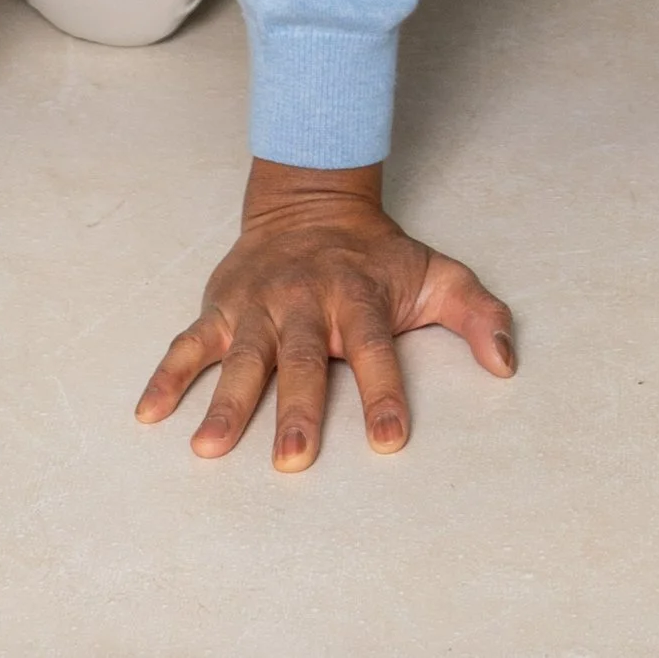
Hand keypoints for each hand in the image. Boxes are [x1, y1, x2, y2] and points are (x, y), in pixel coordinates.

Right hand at [137, 162, 515, 469]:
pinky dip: (167, 375)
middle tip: (291, 460)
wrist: (312, 199)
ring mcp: (260, 304)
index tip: (389, 441)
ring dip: (226, 401)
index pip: (376, 348)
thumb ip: (477, 313)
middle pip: (304, 359)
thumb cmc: (376, 255)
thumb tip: (508, 363)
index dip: (384, 393)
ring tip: (208, 448)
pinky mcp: (222, 306)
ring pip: (244, 355)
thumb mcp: (435, 273)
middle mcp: (307, 301)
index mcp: (360, 297)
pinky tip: (149, 413)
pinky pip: (189, 342)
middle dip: (297, 409)